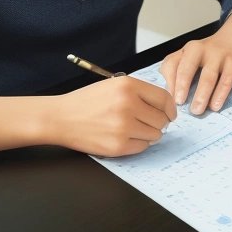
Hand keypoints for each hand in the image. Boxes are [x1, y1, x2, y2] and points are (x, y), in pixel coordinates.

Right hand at [46, 75, 176, 156]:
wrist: (62, 117)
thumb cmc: (87, 101)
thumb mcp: (114, 85)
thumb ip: (139, 92)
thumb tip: (164, 106)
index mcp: (128, 85)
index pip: (164, 98)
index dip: (170, 108)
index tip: (169, 113)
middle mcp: (128, 104)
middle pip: (162, 119)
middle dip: (158, 121)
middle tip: (147, 121)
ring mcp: (124, 126)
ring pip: (155, 134)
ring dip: (148, 133)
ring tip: (133, 128)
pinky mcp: (118, 145)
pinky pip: (143, 147)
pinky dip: (138, 143)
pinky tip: (125, 136)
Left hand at [160, 4, 231, 114]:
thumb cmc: (213, 53)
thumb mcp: (194, 56)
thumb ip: (180, 70)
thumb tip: (170, 94)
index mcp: (187, 50)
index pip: (171, 63)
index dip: (168, 81)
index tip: (168, 98)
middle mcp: (200, 50)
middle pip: (187, 67)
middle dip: (182, 86)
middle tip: (179, 103)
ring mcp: (218, 55)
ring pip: (208, 76)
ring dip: (201, 95)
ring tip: (197, 110)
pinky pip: (226, 80)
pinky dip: (220, 94)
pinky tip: (215, 106)